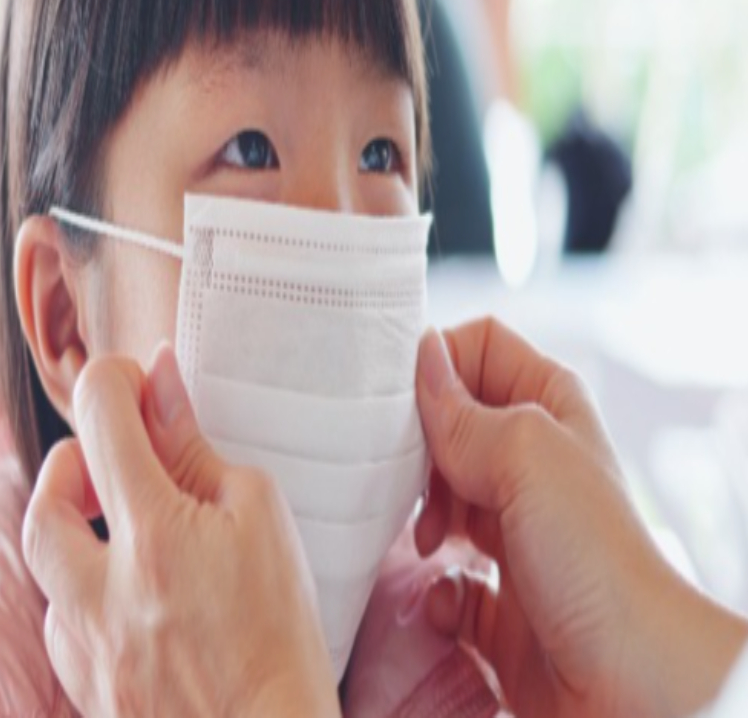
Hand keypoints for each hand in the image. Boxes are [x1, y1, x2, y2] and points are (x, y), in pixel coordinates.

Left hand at [22, 344, 340, 717]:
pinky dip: (82, 592)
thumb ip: (195, 447)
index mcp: (152, 533)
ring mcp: (85, 644)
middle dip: (71, 460)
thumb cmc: (281, 631)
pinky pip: (60, 622)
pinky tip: (127, 594)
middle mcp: (100, 588)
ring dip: (74, 527)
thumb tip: (160, 382)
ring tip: (123, 527)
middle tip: (110, 459)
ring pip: (44, 562)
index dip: (115, 380)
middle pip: (44, 497)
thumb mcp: (258, 515)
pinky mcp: (85, 685)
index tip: (137, 384)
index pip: (100, 415)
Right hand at [415, 319, 747, 717]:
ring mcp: (512, 526)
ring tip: (429, 539)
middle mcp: (531, 461)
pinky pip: (442, 570)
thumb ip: (461, 407)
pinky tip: (449, 594)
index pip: (480, 346)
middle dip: (418, 445)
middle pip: (447, 420)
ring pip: (436, 493)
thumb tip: (422, 355)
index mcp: (549, 407)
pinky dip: (433, 582)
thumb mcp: (524, 455)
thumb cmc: (594, 559)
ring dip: (419, 514)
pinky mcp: (496, 590)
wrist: (629, 685)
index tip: (400, 395)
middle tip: (407, 471)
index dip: (439, 361)